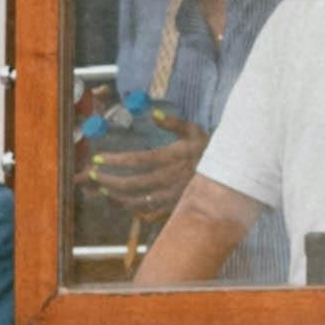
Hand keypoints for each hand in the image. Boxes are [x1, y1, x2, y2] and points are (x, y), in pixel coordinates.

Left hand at [84, 123, 207, 221]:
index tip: (98, 159)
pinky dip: (133, 209)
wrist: (231, 177)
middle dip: (109, 180)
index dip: (116, 160)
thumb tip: (154, 112)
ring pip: (138, 201)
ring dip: (118, 196)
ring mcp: (172, 197)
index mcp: (172, 159)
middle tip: (93, 175)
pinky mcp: (175, 208)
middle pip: (133, 183)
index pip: (138, 160)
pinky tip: (123, 203)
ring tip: (104, 190)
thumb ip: (174, 122)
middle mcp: (170, 180)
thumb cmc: (209, 150)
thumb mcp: (195, 131)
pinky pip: (150, 212)